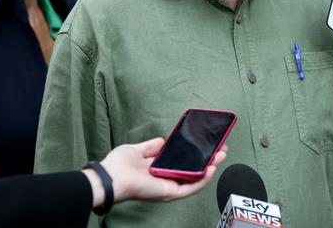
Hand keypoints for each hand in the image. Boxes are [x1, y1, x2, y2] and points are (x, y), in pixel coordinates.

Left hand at [96, 138, 226, 203]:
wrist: (111, 178)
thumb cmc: (118, 165)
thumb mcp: (138, 150)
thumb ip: (152, 146)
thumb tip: (164, 141)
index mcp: (158, 170)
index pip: (181, 163)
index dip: (195, 155)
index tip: (206, 144)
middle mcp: (166, 180)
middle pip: (192, 171)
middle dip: (208, 160)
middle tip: (221, 149)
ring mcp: (169, 187)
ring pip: (196, 179)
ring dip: (210, 167)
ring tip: (221, 155)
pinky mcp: (170, 193)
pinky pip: (191, 187)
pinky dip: (203, 178)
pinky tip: (212, 167)